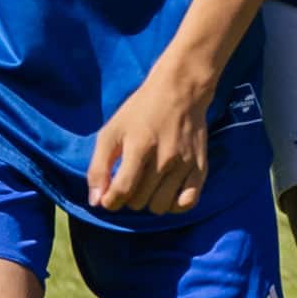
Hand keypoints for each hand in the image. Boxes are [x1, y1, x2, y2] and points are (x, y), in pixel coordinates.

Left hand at [84, 72, 212, 218]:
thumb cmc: (141, 111)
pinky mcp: (201, 168)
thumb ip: (99, 167)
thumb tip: (96, 202)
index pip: (122, 191)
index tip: (109, 196)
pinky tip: (166, 192)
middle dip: (128, 197)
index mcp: (139, 146)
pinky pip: (187, 203)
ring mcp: (185, 164)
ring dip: (149, 202)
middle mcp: (165, 158)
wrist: (181, 91)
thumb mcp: (111, 132)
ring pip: (160, 206)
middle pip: (139, 202)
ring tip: (147, 186)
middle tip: (130, 180)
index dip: (110, 201)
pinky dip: (174, 205)